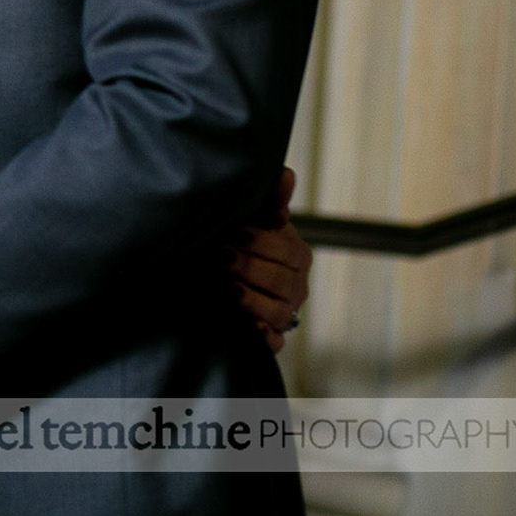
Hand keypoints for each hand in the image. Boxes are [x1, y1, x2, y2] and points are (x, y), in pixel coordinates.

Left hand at [231, 167, 312, 351]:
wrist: (227, 277)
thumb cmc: (245, 242)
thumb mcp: (257, 220)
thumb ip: (271, 201)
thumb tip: (284, 174)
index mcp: (295, 254)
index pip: (287, 251)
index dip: (261, 243)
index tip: (234, 233)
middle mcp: (295, 286)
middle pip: (282, 281)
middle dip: (250, 268)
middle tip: (220, 258)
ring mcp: (286, 313)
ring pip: (279, 313)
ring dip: (251, 301)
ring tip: (225, 289)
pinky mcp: (272, 337)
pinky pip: (273, 342)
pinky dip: (261, 337)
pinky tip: (245, 328)